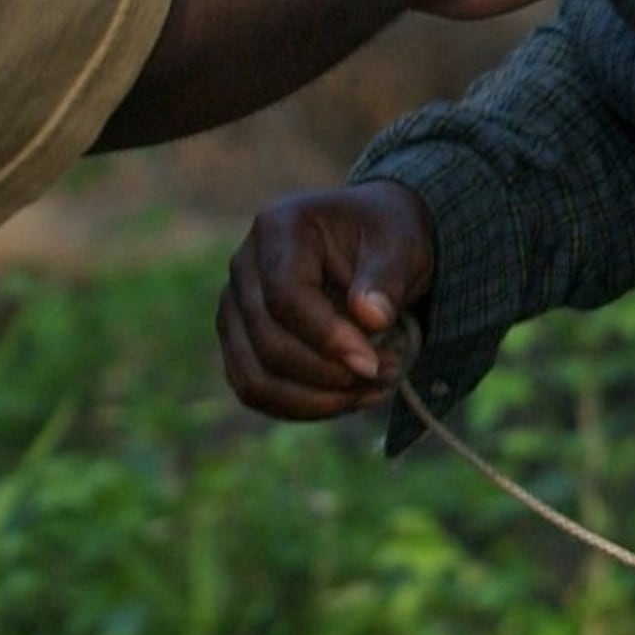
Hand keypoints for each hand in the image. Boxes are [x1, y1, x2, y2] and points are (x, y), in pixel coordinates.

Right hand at [217, 179, 437, 420]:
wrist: (374, 242)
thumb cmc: (386, 237)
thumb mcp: (399, 245)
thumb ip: (385, 279)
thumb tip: (370, 319)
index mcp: (278, 228)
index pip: (286, 297)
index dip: (327, 338)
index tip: (373, 363)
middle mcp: (243, 267)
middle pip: (268, 342)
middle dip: (328, 375)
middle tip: (387, 374)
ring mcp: (235, 307)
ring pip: (254, 378)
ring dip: (316, 400)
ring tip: (374, 390)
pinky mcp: (240, 342)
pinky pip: (255, 391)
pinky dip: (303, 406)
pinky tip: (351, 398)